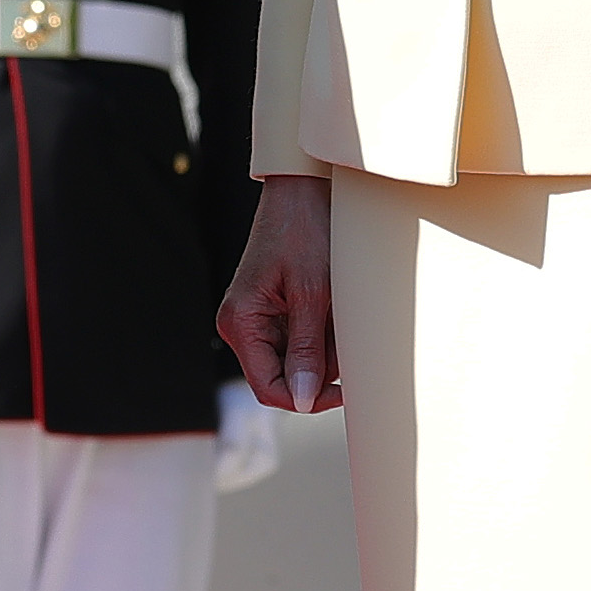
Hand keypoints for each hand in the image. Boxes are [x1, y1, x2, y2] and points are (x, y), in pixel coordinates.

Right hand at [216, 174, 341, 413]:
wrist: (303, 189)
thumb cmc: (305, 230)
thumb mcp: (312, 293)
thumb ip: (307, 349)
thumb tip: (302, 401)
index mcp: (240, 322)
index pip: (268, 388)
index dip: (307, 399)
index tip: (346, 389)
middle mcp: (241, 325)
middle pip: (282, 377)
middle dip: (320, 368)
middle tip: (350, 341)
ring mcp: (256, 318)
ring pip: (296, 361)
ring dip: (325, 349)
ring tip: (342, 314)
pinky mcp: (272, 310)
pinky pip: (299, 340)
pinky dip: (323, 334)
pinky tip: (335, 309)